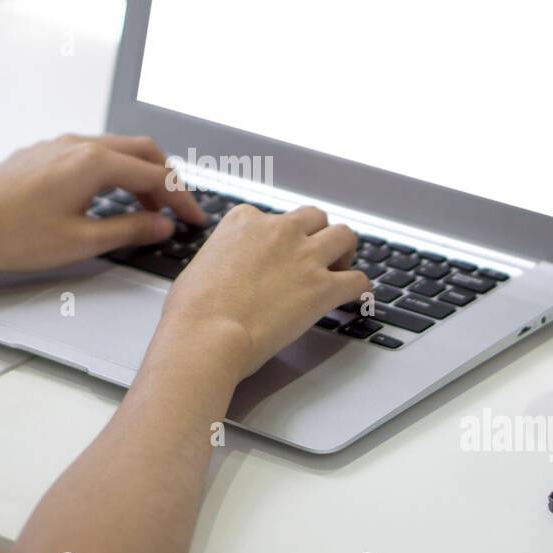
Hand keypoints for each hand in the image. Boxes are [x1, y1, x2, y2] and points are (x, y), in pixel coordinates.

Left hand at [0, 133, 207, 271]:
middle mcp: (78, 145)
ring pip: (115, 149)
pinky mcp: (41, 154)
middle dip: (166, 179)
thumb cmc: (10, 236)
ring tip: (147, 208)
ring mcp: (57, 146)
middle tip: (177, 210)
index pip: (154, 175)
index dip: (181, 198)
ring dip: (139, 174)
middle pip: (141, 151)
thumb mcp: (80, 242)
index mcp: (93, 163)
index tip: (193, 218)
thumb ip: (128, 230)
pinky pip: (90, 153)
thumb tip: (161, 225)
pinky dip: (113, 171)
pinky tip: (108, 197)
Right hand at [156, 205, 368, 380]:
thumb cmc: (193, 309)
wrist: (206, 334)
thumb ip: (222, 258)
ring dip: (344, 252)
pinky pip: (358, 279)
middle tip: (316, 256)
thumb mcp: (199, 266)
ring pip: (344, 236)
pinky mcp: (323, 287)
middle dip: (318, 235)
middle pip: (314, 218)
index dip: (279, 238)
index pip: (273, 218)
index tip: (278, 255)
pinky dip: (360, 289)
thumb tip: (227, 271)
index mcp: (245, 221)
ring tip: (341, 270)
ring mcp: (304, 256)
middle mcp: (278, 230)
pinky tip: (354, 299)